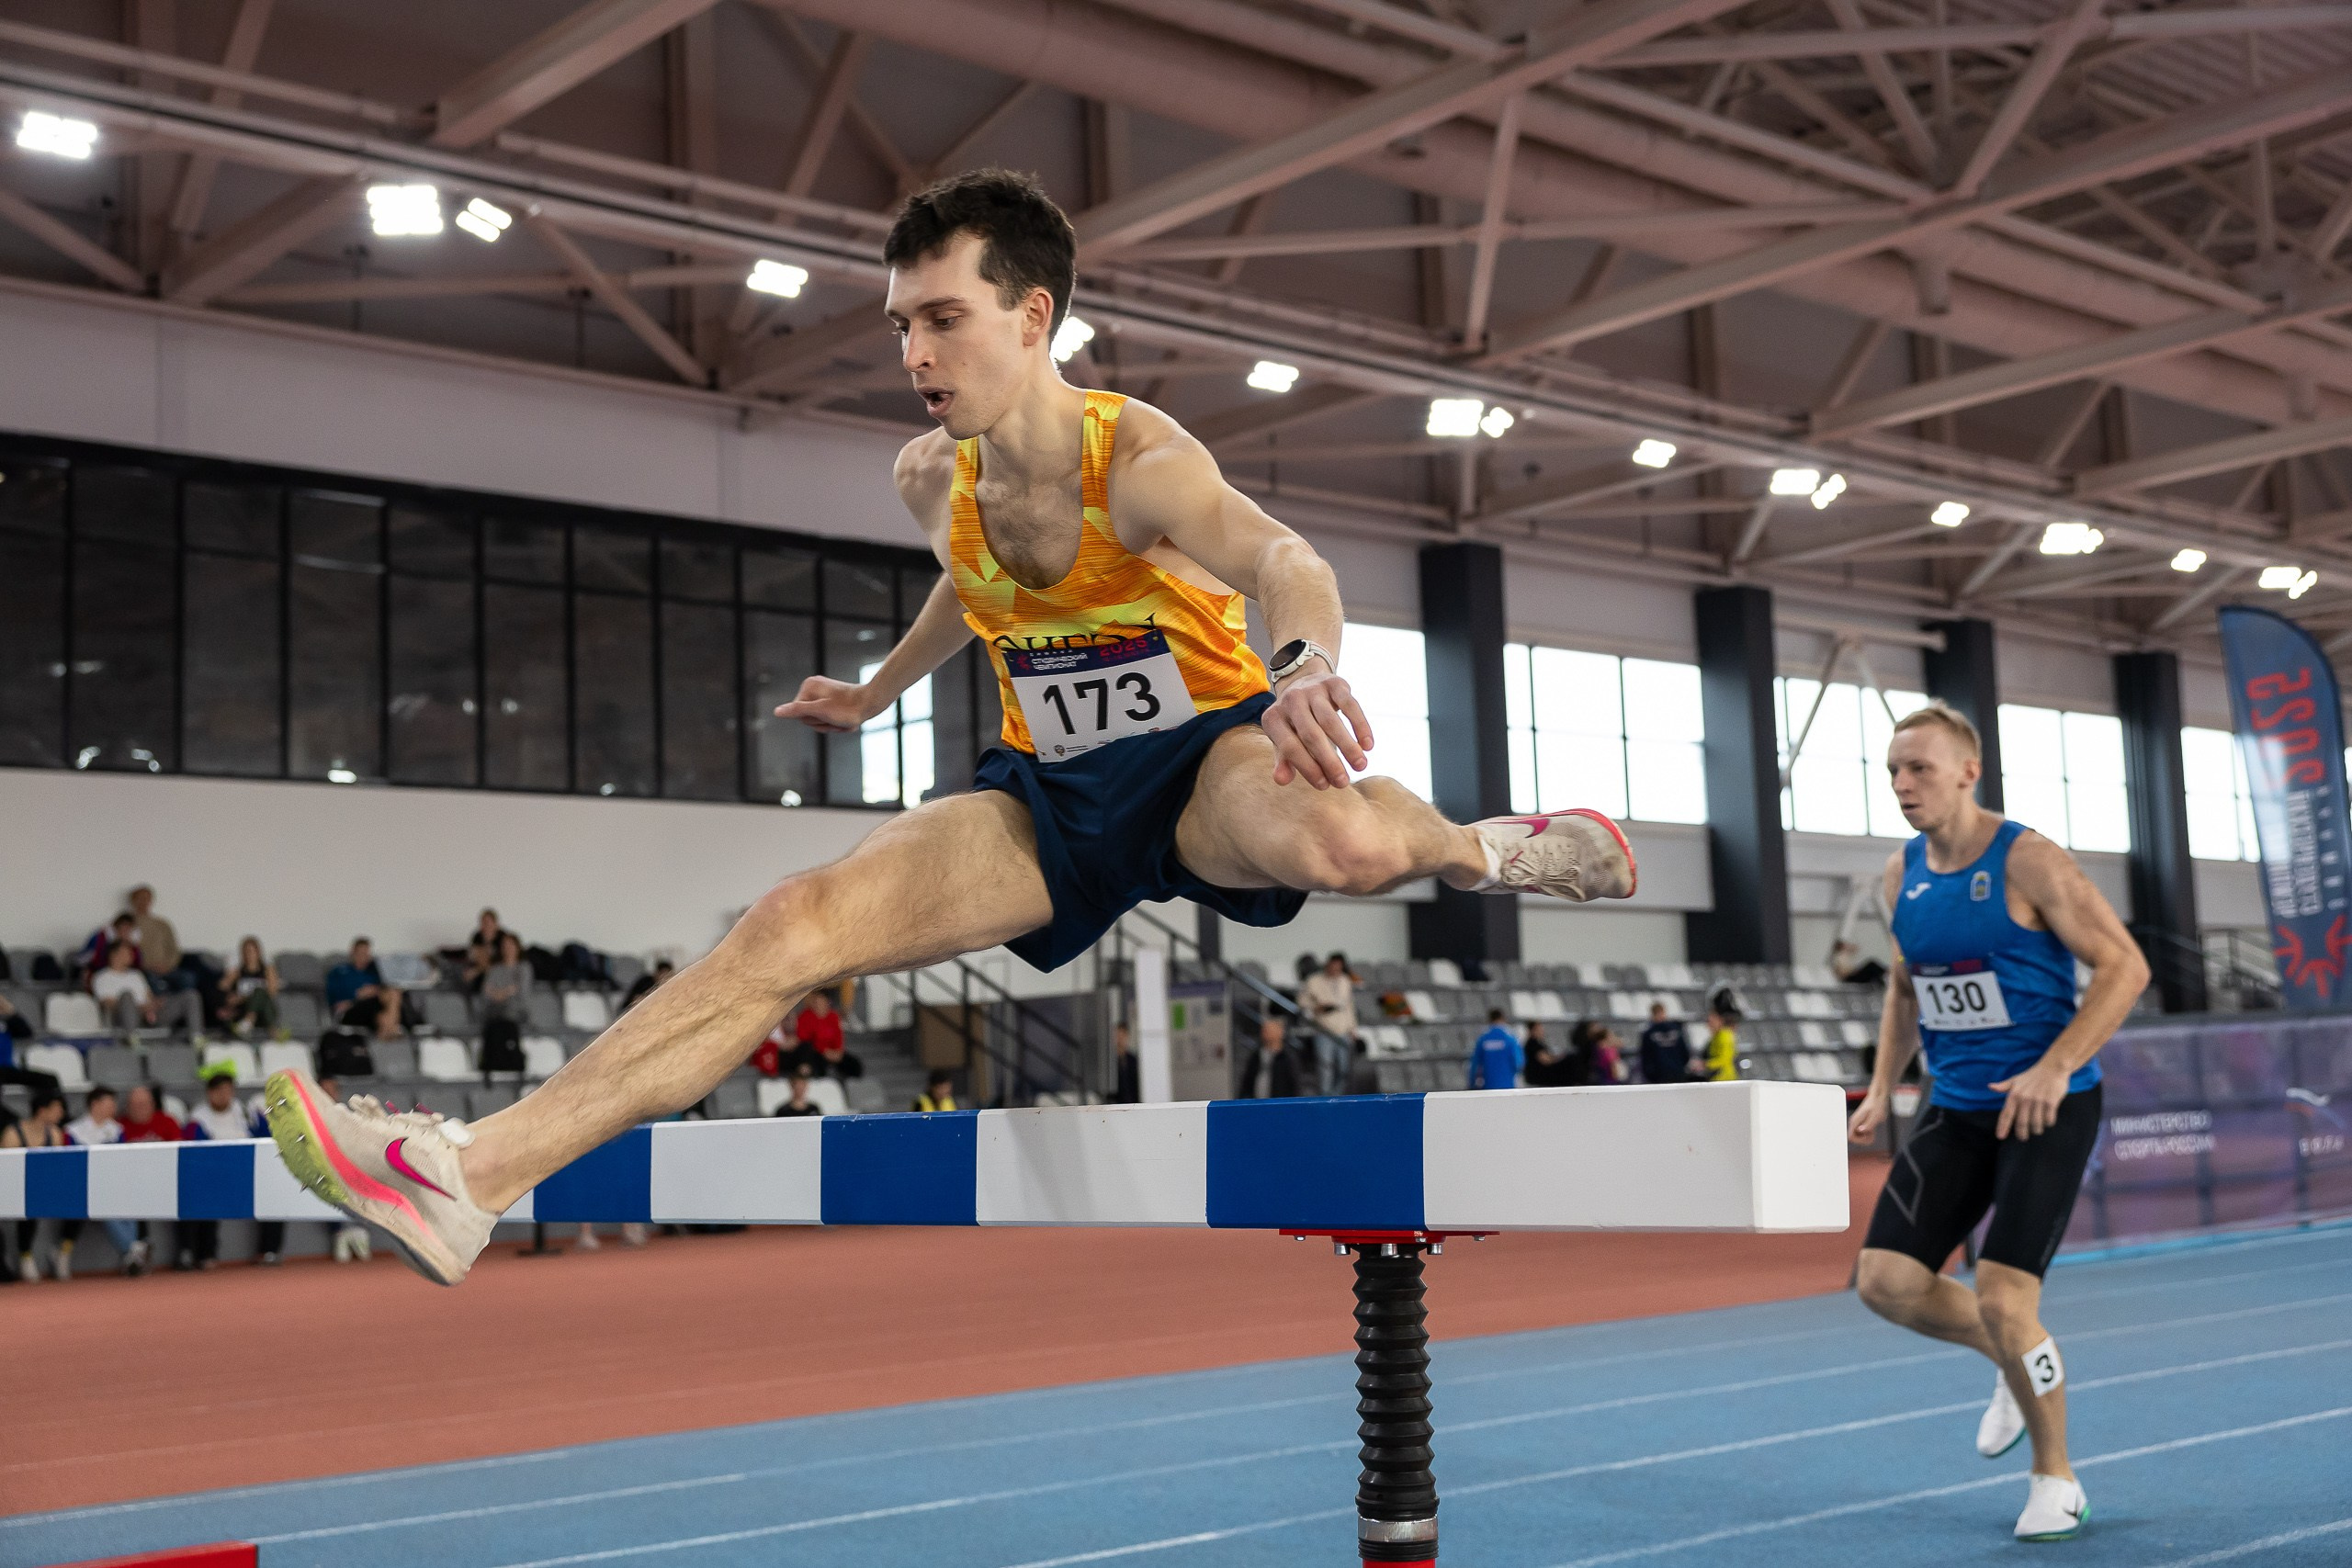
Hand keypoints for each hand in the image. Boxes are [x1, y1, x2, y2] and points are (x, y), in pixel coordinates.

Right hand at [775, 675, 877, 733]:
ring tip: (844, 719)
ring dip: (832, 725)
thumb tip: (777, 712)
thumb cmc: (848, 709)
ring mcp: (823, 694)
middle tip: (838, 719)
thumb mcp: (821, 712)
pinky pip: (828, 717)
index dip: (815, 721)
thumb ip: (797, 711)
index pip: (798, 714)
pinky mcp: (832, 700)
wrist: (871, 703)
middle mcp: (814, 687)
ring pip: (819, 720)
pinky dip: (838, 722)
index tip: (829, 716)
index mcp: (808, 686)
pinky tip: (847, 720)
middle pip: (808, 717)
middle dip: (824, 723)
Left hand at [1263, 668, 1372, 788]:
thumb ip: (1284, 760)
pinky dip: (1360, 726)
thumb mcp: (1284, 739)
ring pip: (1331, 721)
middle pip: (1311, 735)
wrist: (1304, 681)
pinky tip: (1368, 745)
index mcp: (1273, 718)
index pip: (1289, 747)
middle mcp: (1290, 701)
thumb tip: (1281, 780)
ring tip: (1360, 766)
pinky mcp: (1334, 683)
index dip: (1307, 768)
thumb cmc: (1294, 721)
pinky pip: (1350, 705)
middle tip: (1343, 783)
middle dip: (1329, 761)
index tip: (1324, 786)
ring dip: (1347, 746)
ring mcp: (1312, 690)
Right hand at [1847, 1087, 1887, 1143]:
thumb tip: (1861, 1130)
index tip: (1868, 1135)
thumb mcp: (1876, 1116)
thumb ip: (1869, 1124)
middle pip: (1854, 1139)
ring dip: (1867, 1136)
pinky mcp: (1860, 1124)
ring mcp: (1857, 1124)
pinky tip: (1872, 1128)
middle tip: (1872, 1132)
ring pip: (1858, 1137)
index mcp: (1855, 1121)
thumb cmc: (1877, 1105)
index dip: (1859, 1140)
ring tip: (1873, 1128)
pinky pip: (1862, 1134)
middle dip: (1864, 1139)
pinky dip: (1868, 1134)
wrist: (1877, 1098)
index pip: (1850, 1137)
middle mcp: (1854, 1123)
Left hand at [1989, 1058, 2071, 1139]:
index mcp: (2014, 1094)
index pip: (2006, 1114)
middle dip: (2021, 1133)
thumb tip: (1990, 1087)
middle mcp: (2025, 1098)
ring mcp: (2038, 1100)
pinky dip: (2048, 1123)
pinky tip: (2047, 1122)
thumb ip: (2003, 1086)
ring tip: (2037, 1130)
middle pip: (2021, 1122)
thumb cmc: (2032, 1075)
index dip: (2003, 1126)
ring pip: (2036, 1124)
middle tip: (2022, 1138)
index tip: (2000, 1136)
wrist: (2052, 1067)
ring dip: (2036, 1130)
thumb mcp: (2015, 1080)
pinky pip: (2048, 1119)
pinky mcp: (2051, 1102)